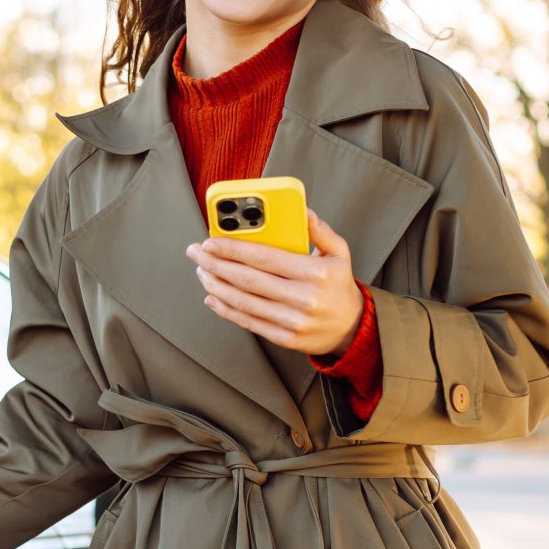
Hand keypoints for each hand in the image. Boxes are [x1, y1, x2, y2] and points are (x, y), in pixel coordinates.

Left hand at [187, 210, 364, 354]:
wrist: (352, 328)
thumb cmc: (339, 285)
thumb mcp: (339, 252)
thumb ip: (319, 230)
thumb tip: (301, 210)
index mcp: (315, 273)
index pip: (265, 257)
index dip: (233, 249)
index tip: (211, 241)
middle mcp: (303, 298)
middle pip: (248, 279)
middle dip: (216, 264)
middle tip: (197, 253)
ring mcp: (292, 321)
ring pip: (244, 302)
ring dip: (216, 285)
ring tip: (202, 271)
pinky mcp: (285, 338)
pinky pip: (249, 322)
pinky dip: (226, 310)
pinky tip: (212, 297)